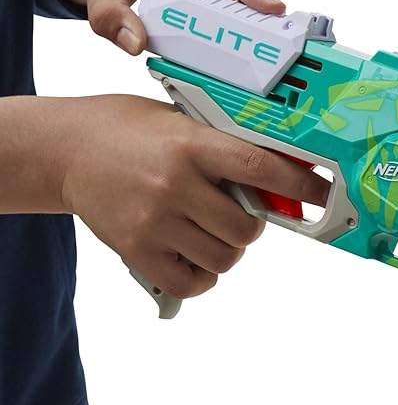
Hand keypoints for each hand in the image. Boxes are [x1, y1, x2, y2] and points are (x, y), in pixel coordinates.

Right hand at [60, 95, 328, 298]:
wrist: (67, 149)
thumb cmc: (130, 130)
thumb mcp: (180, 123)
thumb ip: (222, 150)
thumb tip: (275, 180)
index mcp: (191, 144)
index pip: (261, 168)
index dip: (300, 184)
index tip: (322, 194)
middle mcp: (175, 184)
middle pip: (247, 228)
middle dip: (253, 225)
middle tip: (239, 214)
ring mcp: (154, 221)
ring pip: (224, 258)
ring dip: (229, 250)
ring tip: (212, 233)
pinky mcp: (136, 250)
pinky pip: (192, 281)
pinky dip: (203, 274)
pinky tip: (194, 255)